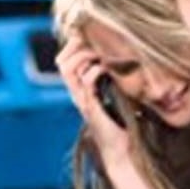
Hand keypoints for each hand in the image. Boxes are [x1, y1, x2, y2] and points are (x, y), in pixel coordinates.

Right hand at [55, 32, 130, 162]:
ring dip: (84, 55)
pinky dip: (96, 70)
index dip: (74, 46)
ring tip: (101, 53)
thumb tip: (127, 61)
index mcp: (81, 90)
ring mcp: (82, 100)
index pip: (65, 61)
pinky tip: (108, 68)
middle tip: (95, 41)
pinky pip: (86, 81)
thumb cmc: (122, 126)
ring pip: (68, 69)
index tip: (92, 37)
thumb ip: (115, 81)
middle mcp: (77, 94)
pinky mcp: (91, 107)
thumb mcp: (117, 97)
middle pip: (62, 62)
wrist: (121, 151)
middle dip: (77, 46)